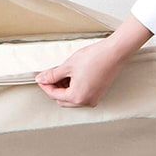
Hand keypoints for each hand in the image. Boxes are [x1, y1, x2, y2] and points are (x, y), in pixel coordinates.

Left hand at [35, 19, 153, 107]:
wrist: (114, 52)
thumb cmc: (95, 58)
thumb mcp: (68, 66)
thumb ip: (53, 75)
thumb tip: (42, 79)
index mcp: (77, 97)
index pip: (54, 95)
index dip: (45, 85)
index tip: (42, 78)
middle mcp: (86, 102)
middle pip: (62, 100)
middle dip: (55, 88)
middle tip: (51, 75)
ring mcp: (94, 99)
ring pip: (72, 98)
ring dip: (65, 88)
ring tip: (64, 73)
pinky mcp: (99, 93)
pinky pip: (81, 95)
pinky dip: (75, 88)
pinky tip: (73, 75)